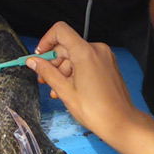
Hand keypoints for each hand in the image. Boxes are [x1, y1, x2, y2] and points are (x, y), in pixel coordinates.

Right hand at [27, 22, 144, 148]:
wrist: (121, 122)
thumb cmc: (96, 110)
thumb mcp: (65, 91)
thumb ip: (47, 72)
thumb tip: (32, 61)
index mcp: (86, 53)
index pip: (60, 31)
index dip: (46, 41)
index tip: (39, 56)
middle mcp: (97, 50)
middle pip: (67, 45)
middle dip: (53, 61)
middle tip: (43, 78)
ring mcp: (104, 57)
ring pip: (75, 55)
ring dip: (63, 70)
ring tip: (56, 90)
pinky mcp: (108, 64)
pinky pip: (86, 61)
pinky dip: (75, 71)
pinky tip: (68, 88)